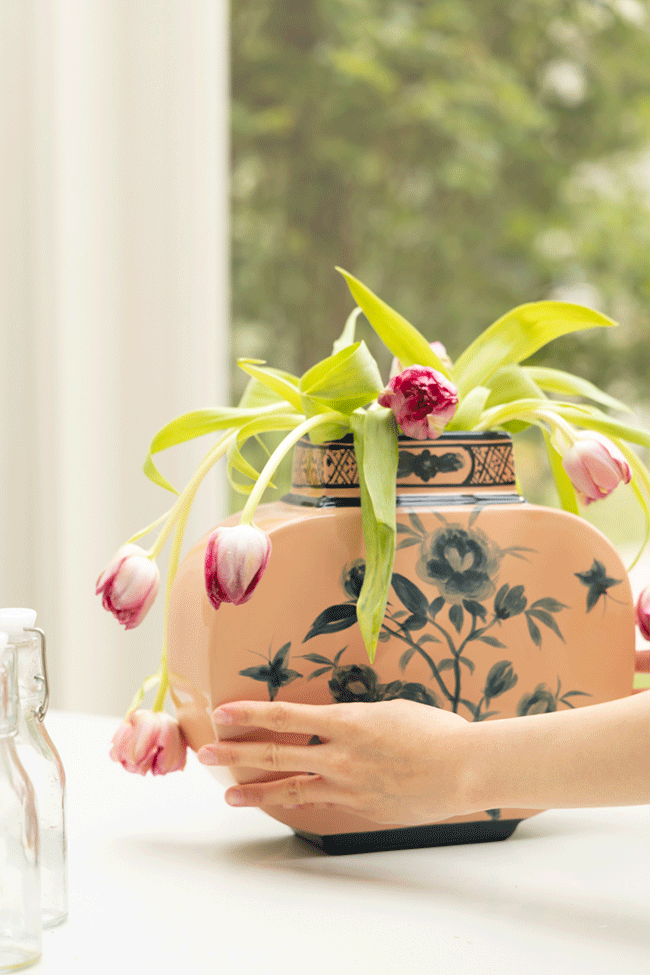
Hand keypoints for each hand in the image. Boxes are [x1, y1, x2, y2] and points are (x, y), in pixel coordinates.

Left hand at [197, 698, 473, 826]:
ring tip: (228, 794)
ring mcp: (347, 787)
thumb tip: (333, 724)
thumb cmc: (433, 731)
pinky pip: (319, 805)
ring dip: (255, 791)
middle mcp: (339, 756)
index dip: (249, 714)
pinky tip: (280, 804)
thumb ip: (353, 719)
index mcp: (347, 722)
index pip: (285, 717)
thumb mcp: (387, 710)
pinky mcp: (358, 809)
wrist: (462, 769)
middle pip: (276, 755)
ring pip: (290, 788)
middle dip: (236, 754)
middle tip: (205, 753)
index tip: (222, 713)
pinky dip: (295, 803)